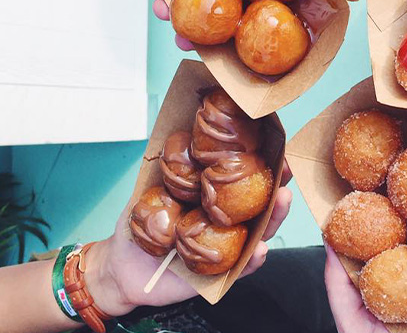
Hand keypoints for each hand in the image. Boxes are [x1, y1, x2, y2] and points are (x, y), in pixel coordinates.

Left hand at [85, 163, 293, 315]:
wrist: (121, 268)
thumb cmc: (137, 228)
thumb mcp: (149, 191)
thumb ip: (168, 168)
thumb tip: (181, 132)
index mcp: (212, 199)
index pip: (242, 180)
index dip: (261, 165)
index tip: (275, 149)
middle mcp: (225, 222)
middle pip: (259, 205)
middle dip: (277, 187)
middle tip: (286, 173)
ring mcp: (227, 247)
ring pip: (258, 233)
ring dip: (273, 219)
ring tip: (282, 201)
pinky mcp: (221, 274)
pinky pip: (242, 268)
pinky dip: (253, 261)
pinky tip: (260, 250)